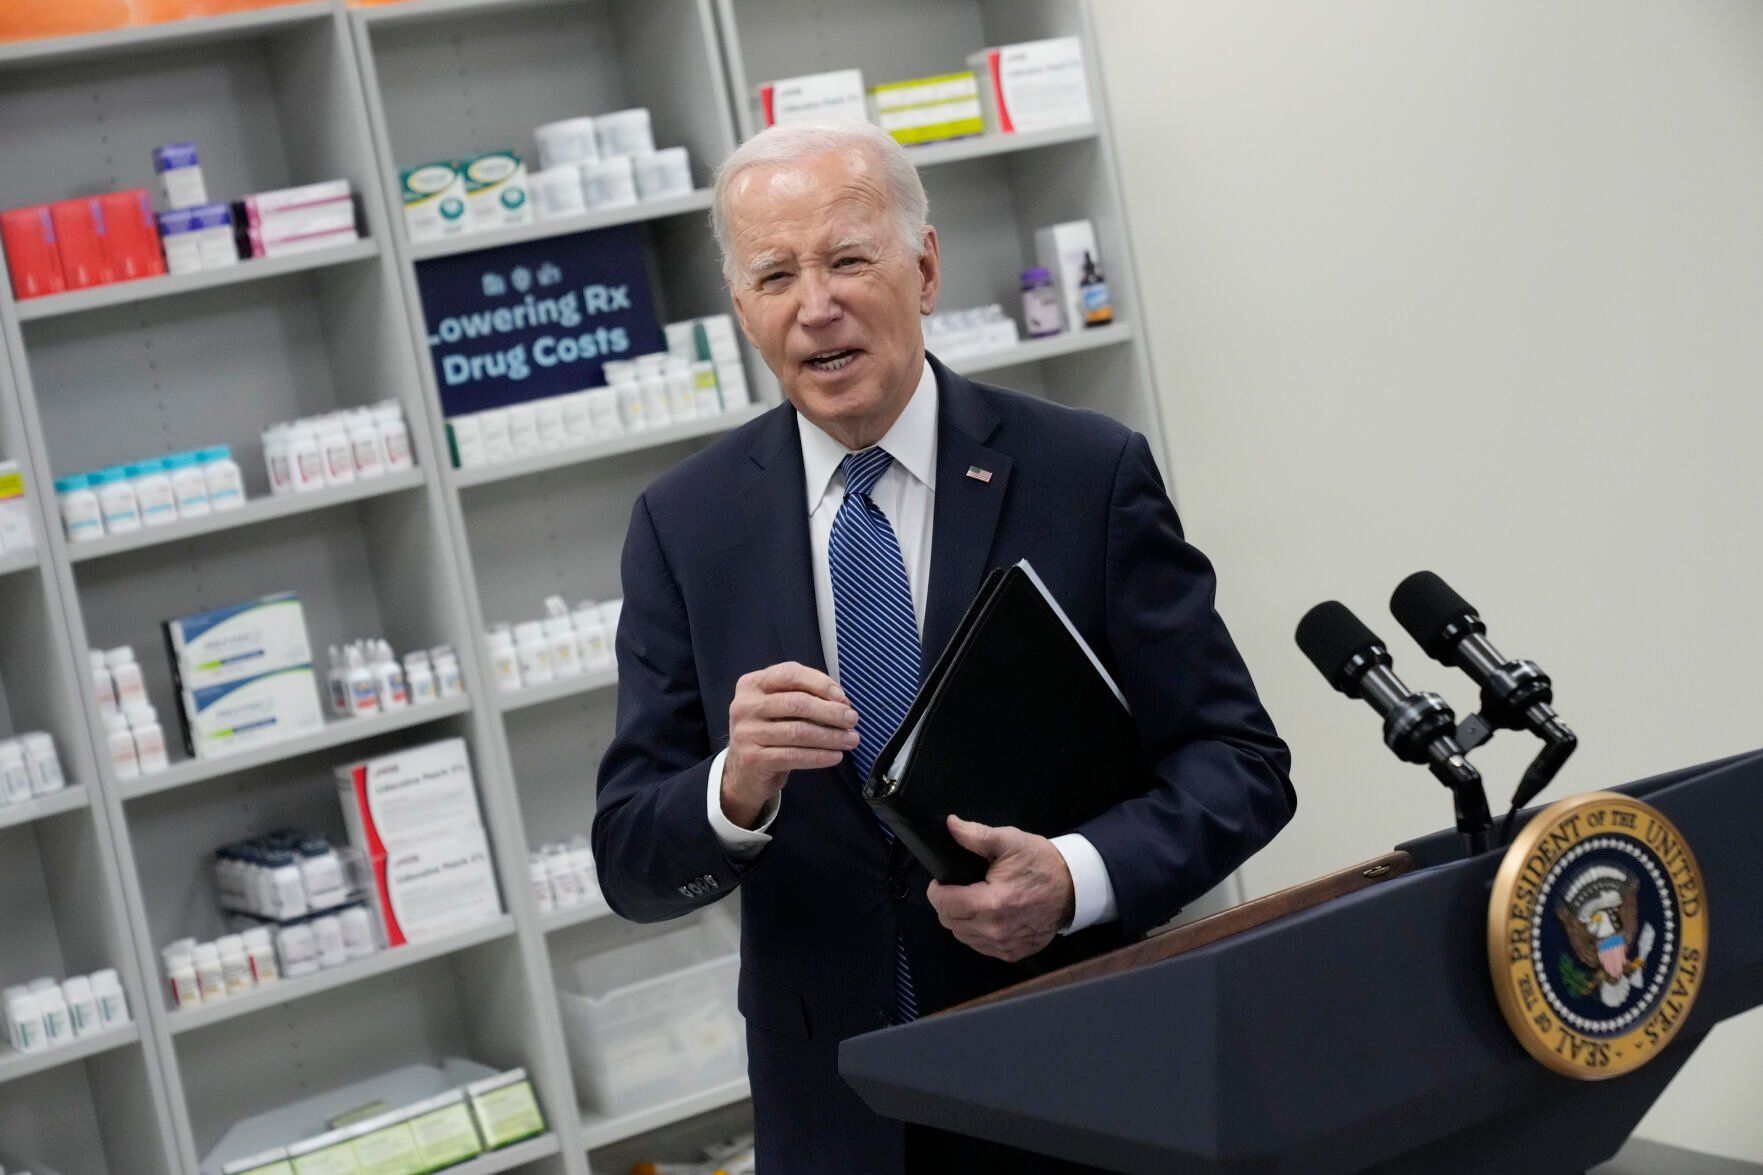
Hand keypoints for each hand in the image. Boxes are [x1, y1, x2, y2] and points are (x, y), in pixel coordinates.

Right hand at [722, 662, 859, 828]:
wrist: (744, 771)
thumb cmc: (769, 732)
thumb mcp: (779, 708)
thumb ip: (804, 697)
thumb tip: (842, 703)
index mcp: (752, 684)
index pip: (790, 674)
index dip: (820, 683)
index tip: (843, 697)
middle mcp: (745, 705)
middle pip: (797, 703)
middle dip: (831, 712)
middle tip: (852, 720)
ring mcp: (746, 733)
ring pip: (798, 731)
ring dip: (831, 736)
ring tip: (851, 739)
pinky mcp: (753, 759)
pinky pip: (794, 756)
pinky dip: (819, 756)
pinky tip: (836, 756)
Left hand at [926, 816, 1075, 961]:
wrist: (1073, 888)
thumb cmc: (1042, 864)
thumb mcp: (1010, 841)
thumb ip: (976, 835)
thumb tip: (951, 826)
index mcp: (992, 902)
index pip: (943, 903)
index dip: (937, 889)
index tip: (942, 881)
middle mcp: (996, 930)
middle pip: (949, 921)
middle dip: (948, 903)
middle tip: (960, 887)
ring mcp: (1004, 945)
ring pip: (962, 936)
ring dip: (961, 919)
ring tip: (974, 899)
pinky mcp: (1012, 953)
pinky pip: (980, 946)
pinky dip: (977, 932)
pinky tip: (988, 915)